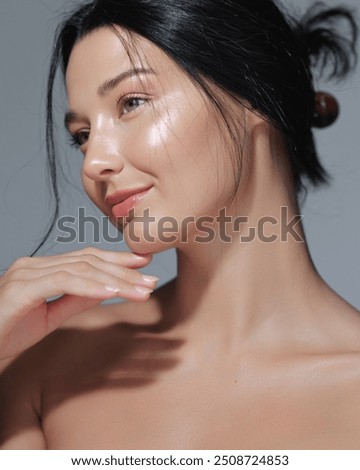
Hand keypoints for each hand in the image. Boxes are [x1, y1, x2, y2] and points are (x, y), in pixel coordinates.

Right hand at [0, 247, 157, 359]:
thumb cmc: (6, 331)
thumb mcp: (50, 316)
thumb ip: (76, 299)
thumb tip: (107, 288)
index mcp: (42, 269)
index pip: (86, 258)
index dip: (117, 260)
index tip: (144, 266)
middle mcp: (35, 264)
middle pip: (89, 260)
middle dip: (123, 269)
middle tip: (151, 278)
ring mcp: (27, 273)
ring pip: (82, 268)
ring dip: (115, 279)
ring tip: (141, 289)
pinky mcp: (21, 287)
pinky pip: (63, 282)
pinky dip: (91, 285)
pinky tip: (113, 291)